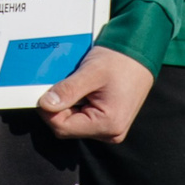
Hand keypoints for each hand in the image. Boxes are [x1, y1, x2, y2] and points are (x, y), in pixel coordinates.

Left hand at [38, 46, 155, 142]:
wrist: (141, 51)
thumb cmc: (121, 60)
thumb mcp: (91, 72)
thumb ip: (68, 90)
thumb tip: (45, 104)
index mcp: (108, 124)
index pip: (63, 127)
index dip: (48, 110)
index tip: (42, 91)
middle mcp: (111, 132)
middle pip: (67, 126)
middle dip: (58, 106)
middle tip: (59, 83)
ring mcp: (110, 128)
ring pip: (74, 122)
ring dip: (67, 104)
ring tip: (74, 83)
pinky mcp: (108, 121)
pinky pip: (83, 117)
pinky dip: (76, 103)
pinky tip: (81, 88)